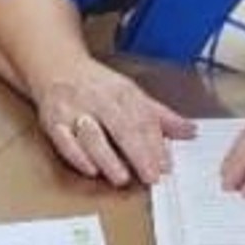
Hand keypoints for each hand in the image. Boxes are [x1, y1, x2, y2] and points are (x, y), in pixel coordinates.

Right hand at [35, 59, 194, 185]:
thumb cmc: (98, 86)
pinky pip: (64, 140)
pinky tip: (90, 169)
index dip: (155, 144)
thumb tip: (191, 131)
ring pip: (92, 136)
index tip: (166, 165)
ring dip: (107, 158)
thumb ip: (160, 117)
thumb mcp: (132, 95)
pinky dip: (77, 156)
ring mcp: (75, 111)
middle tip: (151, 176)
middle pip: (120, 127)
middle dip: (137, 153)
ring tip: (122, 178)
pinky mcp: (54, 122)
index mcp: (122, 93)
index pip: (142, 119)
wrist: (58, 67)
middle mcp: (99, 100)